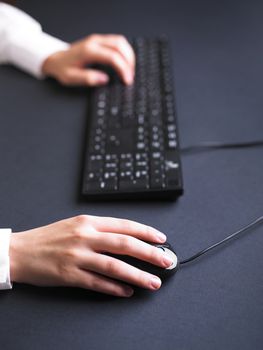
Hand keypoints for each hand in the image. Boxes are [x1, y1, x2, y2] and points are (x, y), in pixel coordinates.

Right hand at [9, 215, 172, 296]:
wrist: (21, 250)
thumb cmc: (50, 237)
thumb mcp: (76, 224)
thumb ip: (100, 229)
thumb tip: (127, 239)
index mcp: (88, 222)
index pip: (124, 225)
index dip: (146, 232)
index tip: (161, 239)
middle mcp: (85, 237)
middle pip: (124, 244)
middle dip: (149, 253)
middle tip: (166, 261)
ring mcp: (77, 256)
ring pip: (114, 266)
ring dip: (137, 275)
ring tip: (153, 282)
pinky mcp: (69, 275)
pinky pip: (97, 283)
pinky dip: (115, 288)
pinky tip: (127, 292)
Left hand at [42, 34, 134, 85]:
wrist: (56, 59)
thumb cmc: (63, 68)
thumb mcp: (71, 78)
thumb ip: (88, 78)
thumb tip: (104, 80)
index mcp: (88, 51)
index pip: (113, 57)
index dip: (123, 69)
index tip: (127, 80)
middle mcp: (94, 42)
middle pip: (120, 46)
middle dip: (129, 62)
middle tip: (130, 76)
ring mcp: (98, 39)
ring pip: (121, 41)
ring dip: (129, 55)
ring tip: (130, 70)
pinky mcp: (100, 41)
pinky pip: (117, 42)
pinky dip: (125, 51)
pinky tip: (125, 62)